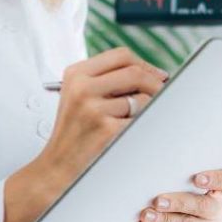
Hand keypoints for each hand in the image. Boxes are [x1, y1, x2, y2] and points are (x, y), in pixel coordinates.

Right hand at [35, 47, 167, 193]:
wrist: (58, 166)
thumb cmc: (75, 132)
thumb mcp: (80, 96)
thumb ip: (110, 80)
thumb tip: (156, 74)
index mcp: (76, 74)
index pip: (121, 56)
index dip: (145, 64)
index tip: (157, 75)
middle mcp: (82, 88)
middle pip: (135, 72)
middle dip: (155, 83)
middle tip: (163, 94)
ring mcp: (93, 108)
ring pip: (142, 98)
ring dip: (148, 109)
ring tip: (132, 121)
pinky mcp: (106, 129)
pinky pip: (141, 120)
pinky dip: (142, 125)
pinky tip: (128, 133)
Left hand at [138, 169, 221, 221]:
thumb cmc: (164, 205)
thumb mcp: (170, 188)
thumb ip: (174, 181)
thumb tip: (159, 177)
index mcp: (219, 190)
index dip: (218, 180)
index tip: (197, 179)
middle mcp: (220, 211)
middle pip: (208, 206)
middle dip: (180, 202)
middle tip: (158, 201)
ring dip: (165, 219)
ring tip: (147, 215)